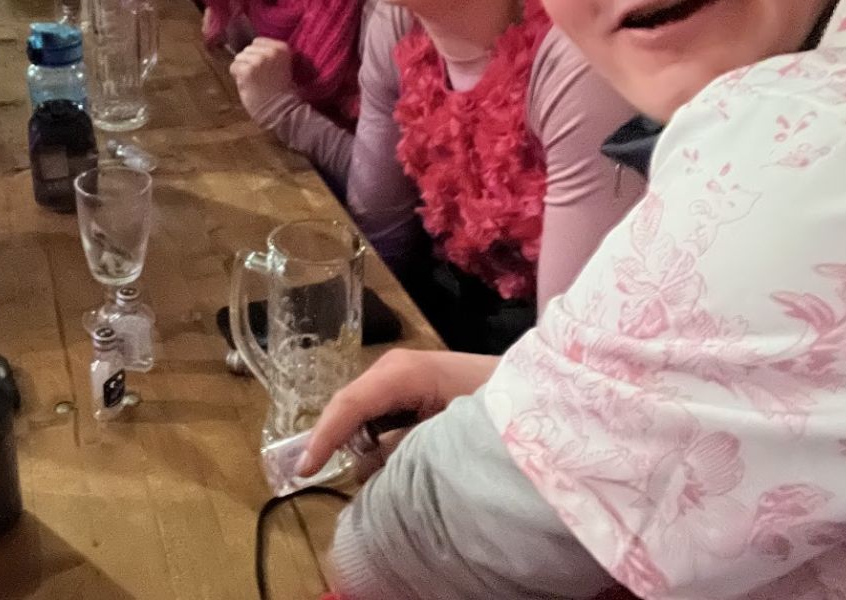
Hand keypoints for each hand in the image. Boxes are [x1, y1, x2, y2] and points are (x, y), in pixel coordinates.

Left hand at [228, 37, 295, 120]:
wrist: (281, 110)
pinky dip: (237, 77)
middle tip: (258, 77)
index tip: (263, 68)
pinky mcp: (247, 70)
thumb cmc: (280, 90)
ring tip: (254, 81)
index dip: (257, 55)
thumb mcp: (281, 65)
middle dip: (249, 62)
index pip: (258, 41)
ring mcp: (259, 60)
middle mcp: (271, 51)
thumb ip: (268, 54)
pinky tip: (248, 85)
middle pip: (247, 49)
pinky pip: (234, 67)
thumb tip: (247, 48)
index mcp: (282, 48)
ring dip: (242, 69)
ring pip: (239, 58)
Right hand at [297, 350, 499, 477]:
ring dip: (358, 442)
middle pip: (350, 406)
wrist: (541, 389)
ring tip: (361, 475)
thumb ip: (404, 448)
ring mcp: (405, 377)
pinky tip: (385, 461)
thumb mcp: (451, 432)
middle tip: (319, 477)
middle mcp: (396, 368)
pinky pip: (382, 415)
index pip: (349, 404)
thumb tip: (366, 469)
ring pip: (364, 412)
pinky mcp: (415, 390)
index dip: (324, 438)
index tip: (304, 472)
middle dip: (336, 441)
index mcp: (402, 372)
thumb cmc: (500, 406)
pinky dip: (376, 438)